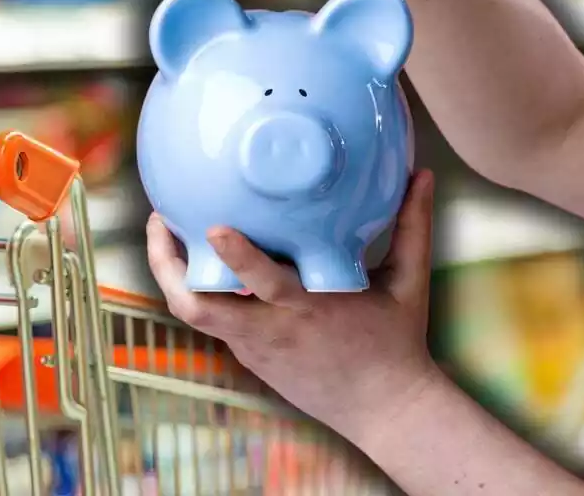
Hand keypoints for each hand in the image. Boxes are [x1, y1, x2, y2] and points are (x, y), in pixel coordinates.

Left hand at [146, 170, 439, 441]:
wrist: (386, 410)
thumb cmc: (397, 343)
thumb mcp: (409, 284)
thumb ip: (411, 226)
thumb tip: (423, 173)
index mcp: (308, 309)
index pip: (264, 284)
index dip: (235, 257)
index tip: (214, 227)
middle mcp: (272, 328)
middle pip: (200, 307)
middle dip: (169, 265)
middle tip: (160, 219)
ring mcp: (254, 347)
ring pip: (195, 315)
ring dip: (172, 275)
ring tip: (165, 233)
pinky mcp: (249, 357)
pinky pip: (213, 320)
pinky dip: (197, 289)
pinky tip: (193, 257)